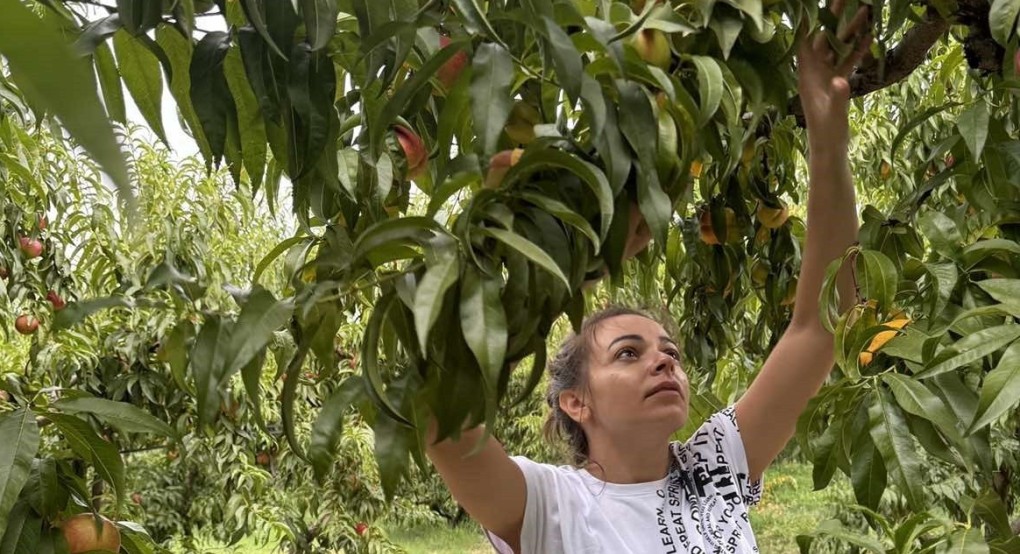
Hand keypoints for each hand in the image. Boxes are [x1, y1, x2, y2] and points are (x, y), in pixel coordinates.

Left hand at [797, 0, 871, 136]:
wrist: (829, 148)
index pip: (805, 42)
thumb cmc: (827, 132)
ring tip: (866, 10)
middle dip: (834, 18)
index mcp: (806, 75)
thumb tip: (842, 81)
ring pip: (838, 47)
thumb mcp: (833, 113)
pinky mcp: (836, 82)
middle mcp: (813, 72)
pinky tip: (870, 35)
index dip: (809, 22)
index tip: (814, 4)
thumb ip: (838, 96)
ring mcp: (825, 76)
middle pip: (822, 38)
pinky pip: (847, 60)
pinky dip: (857, 48)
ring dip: (850, 30)